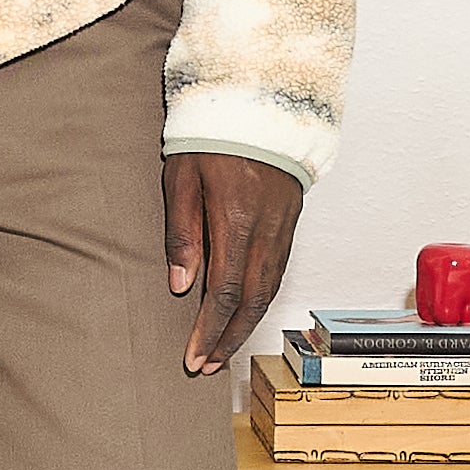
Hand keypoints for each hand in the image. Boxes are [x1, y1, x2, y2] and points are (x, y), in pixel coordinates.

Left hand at [163, 152, 303, 374]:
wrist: (261, 102)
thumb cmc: (213, 134)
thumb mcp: (182, 176)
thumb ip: (182, 233)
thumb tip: (180, 285)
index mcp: (236, 222)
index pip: (223, 293)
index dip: (208, 331)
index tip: (193, 357)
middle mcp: (266, 232)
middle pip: (250, 302)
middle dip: (228, 340)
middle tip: (206, 366)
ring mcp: (282, 229)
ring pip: (268, 292)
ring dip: (245, 326)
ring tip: (222, 350)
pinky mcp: (289, 223)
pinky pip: (277, 272)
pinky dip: (261, 300)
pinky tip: (246, 311)